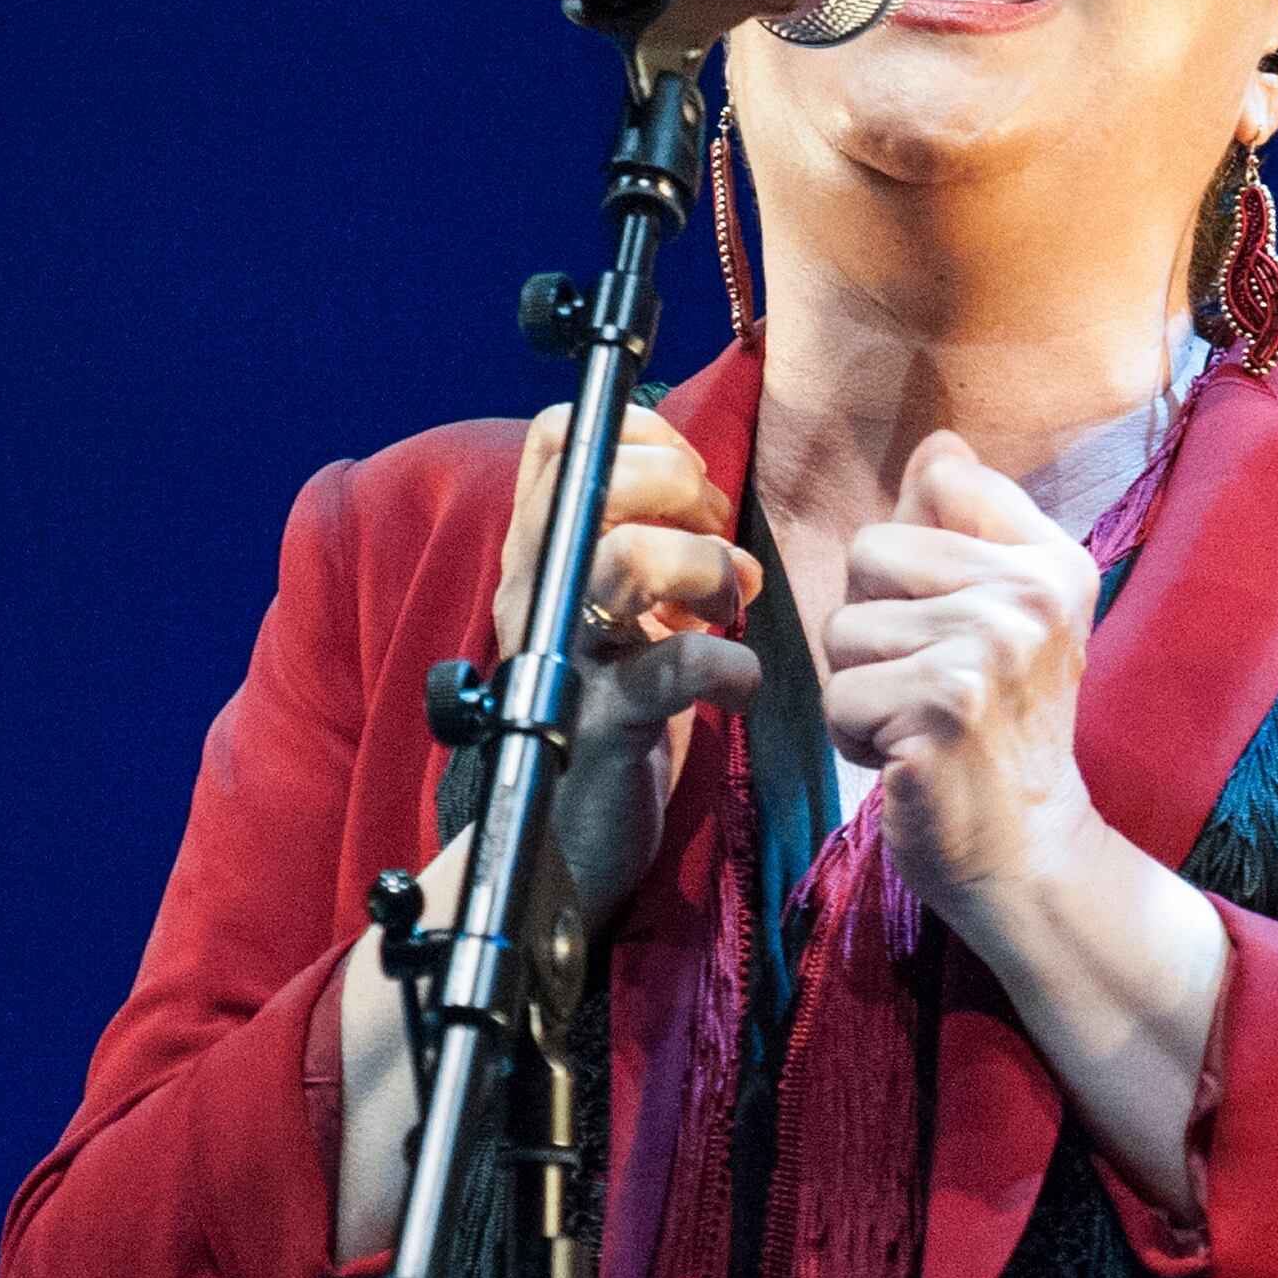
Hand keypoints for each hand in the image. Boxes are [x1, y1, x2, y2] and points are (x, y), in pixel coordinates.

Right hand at [490, 402, 764, 924]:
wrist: (562, 843)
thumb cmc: (605, 713)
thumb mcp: (612, 610)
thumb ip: (639, 543)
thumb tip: (706, 497)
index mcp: (542, 553)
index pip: (564, 435)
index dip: (642, 434)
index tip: (692, 484)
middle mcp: (539, 591)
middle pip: (598, 480)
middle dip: (682, 487)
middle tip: (717, 537)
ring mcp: (562, 657)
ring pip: (625, 556)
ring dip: (704, 565)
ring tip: (729, 603)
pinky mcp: (598, 725)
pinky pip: (671, 668)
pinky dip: (728, 666)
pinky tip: (738, 685)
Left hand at [820, 429, 1109, 933]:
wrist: (1029, 851)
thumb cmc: (1000, 728)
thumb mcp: (1005, 614)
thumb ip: (966, 524)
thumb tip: (937, 440)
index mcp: (1053, 561)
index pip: (941, 481)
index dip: (912, 556)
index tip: (955, 620)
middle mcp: (1031, 597)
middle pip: (869, 553)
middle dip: (873, 624)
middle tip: (933, 684)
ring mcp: (988, 654)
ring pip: (841, 628)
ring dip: (861, 687)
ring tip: (920, 723)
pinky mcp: (940, 713)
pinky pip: (837, 695)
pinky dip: (854, 737)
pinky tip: (908, 759)